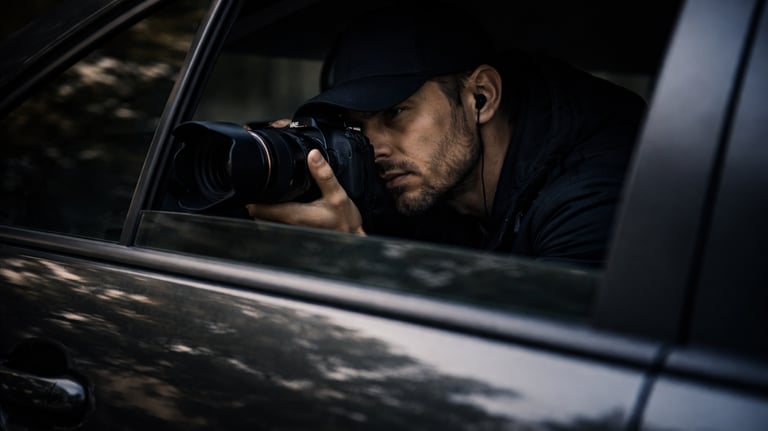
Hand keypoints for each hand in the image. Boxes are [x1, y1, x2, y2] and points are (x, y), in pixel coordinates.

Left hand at [245, 149, 365, 235]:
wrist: (351, 238)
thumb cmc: (344, 221)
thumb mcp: (338, 195)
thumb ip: (324, 175)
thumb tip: (313, 155)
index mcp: (293, 216)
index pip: (258, 209)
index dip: (251, 196)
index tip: (251, 185)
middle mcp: (287, 226)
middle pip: (257, 214)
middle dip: (257, 200)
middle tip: (258, 185)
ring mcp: (288, 231)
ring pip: (264, 219)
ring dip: (264, 207)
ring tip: (267, 193)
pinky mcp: (292, 233)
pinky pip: (274, 223)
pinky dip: (272, 213)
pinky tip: (280, 204)